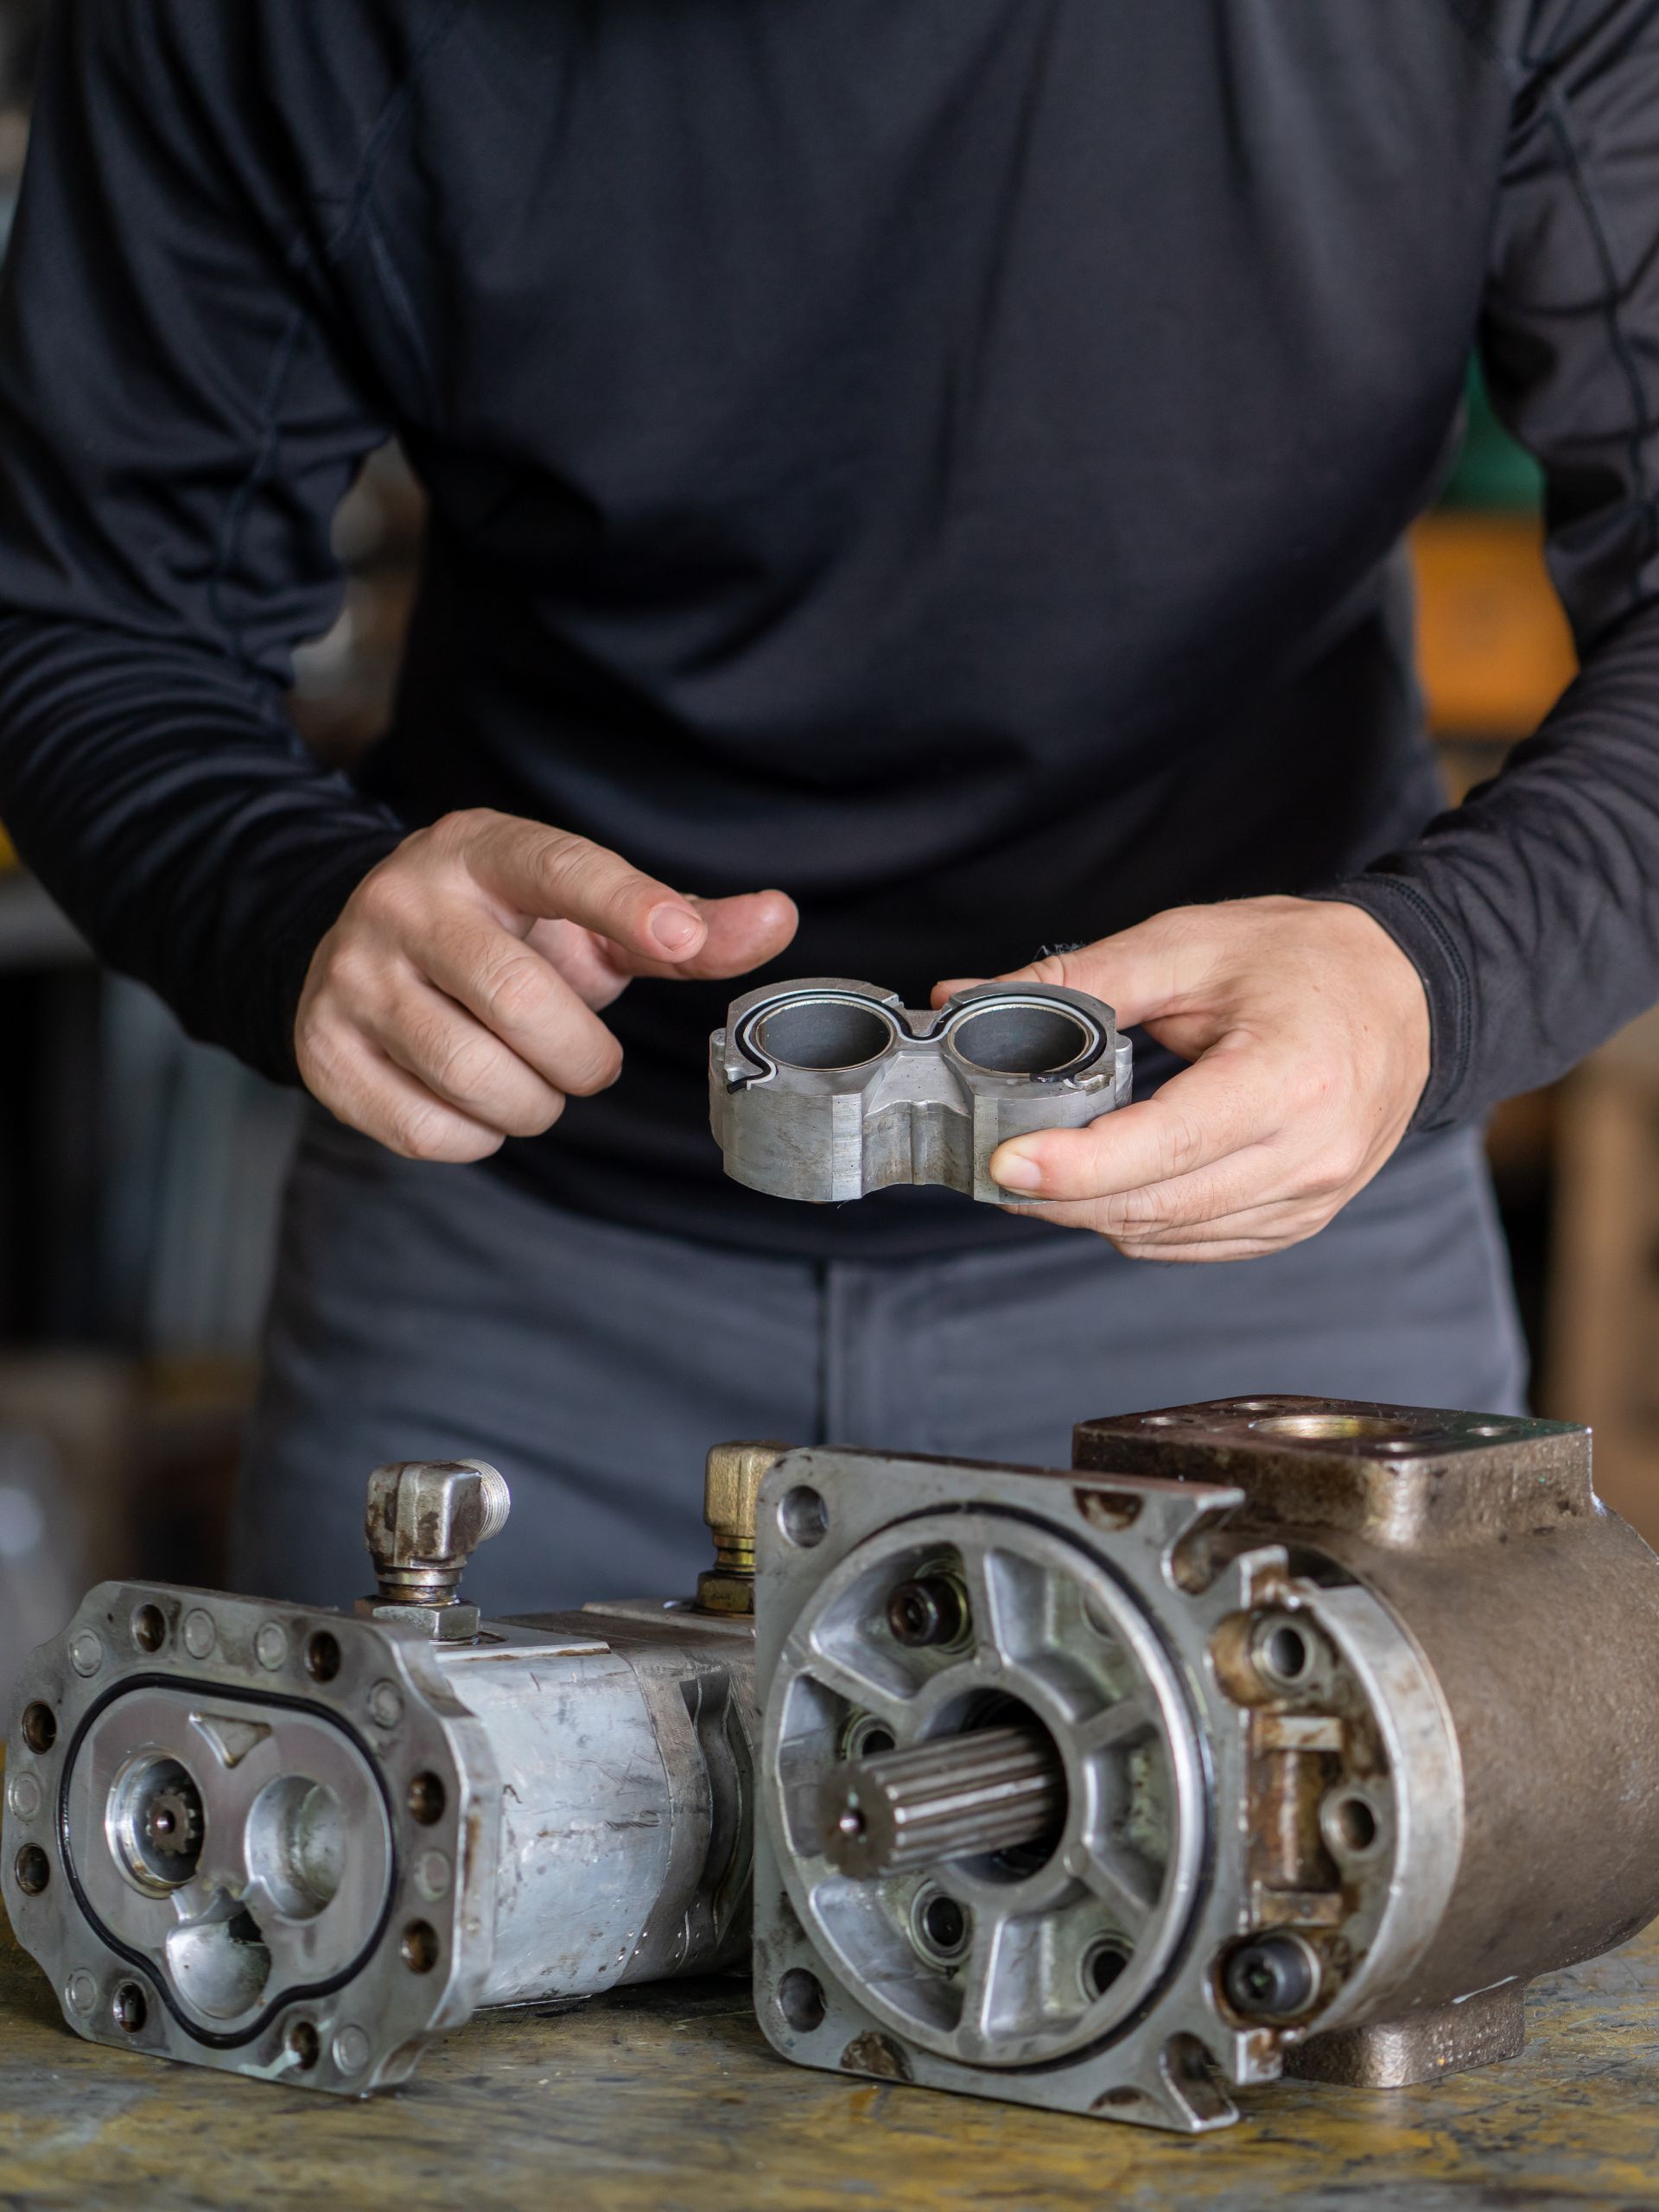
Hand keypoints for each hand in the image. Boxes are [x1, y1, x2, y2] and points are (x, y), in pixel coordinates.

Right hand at [297, 808, 796, 1160]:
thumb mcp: (586, 919)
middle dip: (582, 1058)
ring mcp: (353, 976)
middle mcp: (405, 901)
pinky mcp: (323, 1052)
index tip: (682, 939)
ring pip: (475, 1075)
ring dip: (534, 1104)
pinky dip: (477, 1136)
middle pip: (522, 1001)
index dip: (625, 905)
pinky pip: (430, 1130)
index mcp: (482, 852)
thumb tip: (780, 919)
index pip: (559, 868)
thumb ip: (684, 926)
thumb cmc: (506, 936)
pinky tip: (476, 1101)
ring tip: (533, 1082)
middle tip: (588, 1062)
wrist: (358, 950)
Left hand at [933, 896, 1429, 1261]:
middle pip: (1156, 1206)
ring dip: (1091, 1214)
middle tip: (990, 1163)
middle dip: (1061, 1195)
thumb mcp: (1191, 945)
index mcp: (1290, 1079)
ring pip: (1167, 1236)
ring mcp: (1310, 1199)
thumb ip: (1081, 978)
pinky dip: (1138, 1223)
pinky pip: (1197, 1243)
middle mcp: (1309, 1154)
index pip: (1166, 1147)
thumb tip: (968, 994)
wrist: (1409, 993)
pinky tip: (1104, 1187)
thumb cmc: (1305, 960)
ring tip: (1035, 1171)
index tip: (1003, 1160)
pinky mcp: (1301, 1220)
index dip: (1076, 1167)